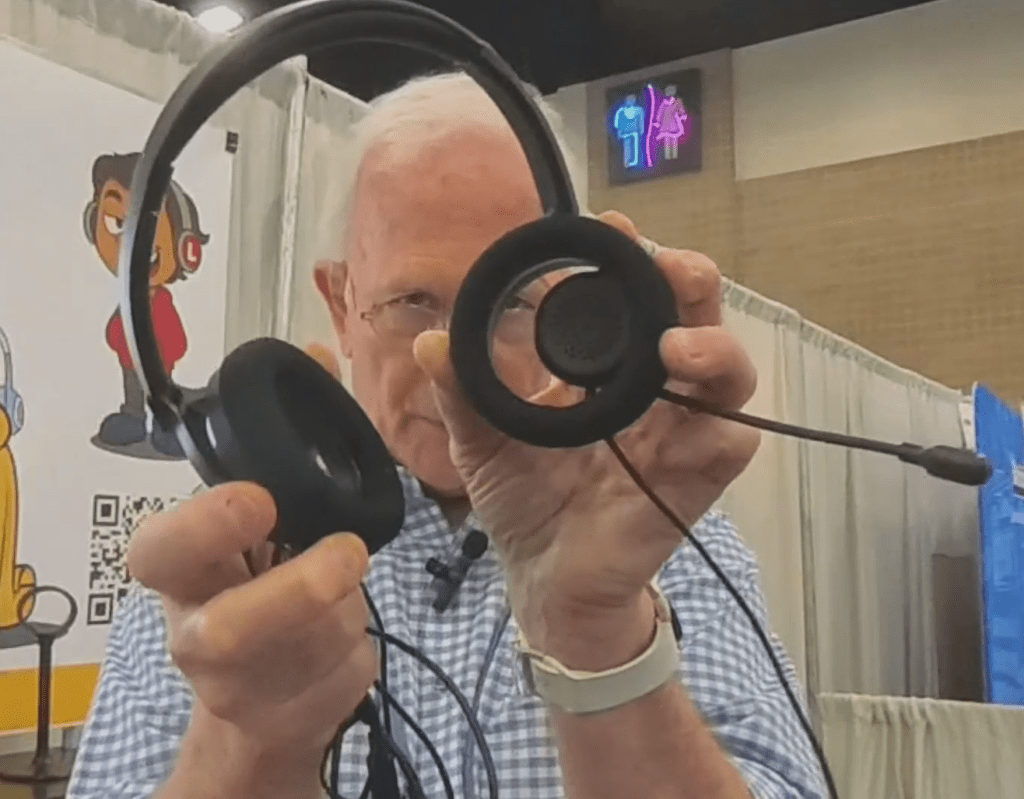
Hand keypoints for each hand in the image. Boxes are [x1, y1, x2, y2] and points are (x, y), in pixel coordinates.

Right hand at [126, 473, 375, 759]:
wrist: (251, 712)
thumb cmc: (252, 601)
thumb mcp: (243, 553)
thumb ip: (263, 521)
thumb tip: (315, 485)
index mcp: (179, 579)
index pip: (160, 552)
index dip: (204, 526)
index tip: (260, 501)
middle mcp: (195, 641)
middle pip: (229, 631)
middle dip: (300, 591)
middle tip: (348, 553)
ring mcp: (238, 696)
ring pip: (318, 644)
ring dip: (349, 609)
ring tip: (338, 595)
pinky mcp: (289, 728)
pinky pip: (351, 672)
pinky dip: (360, 649)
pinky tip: (339, 645)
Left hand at [413, 211, 759, 666]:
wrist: (543, 577)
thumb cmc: (523, 503)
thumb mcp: (482, 443)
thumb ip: (462, 394)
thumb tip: (430, 342)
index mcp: (604, 371)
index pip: (631, 301)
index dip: (629, 264)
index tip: (609, 231)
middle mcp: (651, 390)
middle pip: (694, 319)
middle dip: (690, 283)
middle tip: (667, 265)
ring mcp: (679, 432)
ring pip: (729, 373)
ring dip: (714, 349)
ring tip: (677, 346)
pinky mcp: (695, 478)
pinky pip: (731, 442)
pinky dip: (721, 424)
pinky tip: (689, 414)